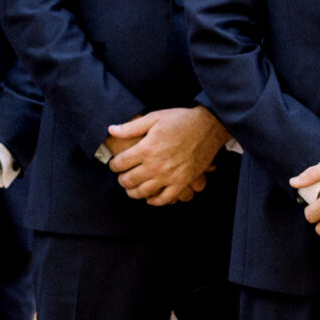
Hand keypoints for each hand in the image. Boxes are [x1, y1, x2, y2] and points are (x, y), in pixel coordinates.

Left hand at [107, 106, 228, 204]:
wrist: (208, 126)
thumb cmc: (180, 120)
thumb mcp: (154, 118)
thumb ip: (131, 127)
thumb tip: (111, 130)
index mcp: (145, 149)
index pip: (119, 164)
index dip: (113, 165)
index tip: (114, 164)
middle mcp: (155, 165)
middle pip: (128, 180)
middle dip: (121, 180)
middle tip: (122, 177)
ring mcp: (169, 176)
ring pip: (143, 192)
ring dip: (133, 192)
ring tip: (132, 188)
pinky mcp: (182, 182)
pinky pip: (164, 199)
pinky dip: (154, 201)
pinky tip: (150, 198)